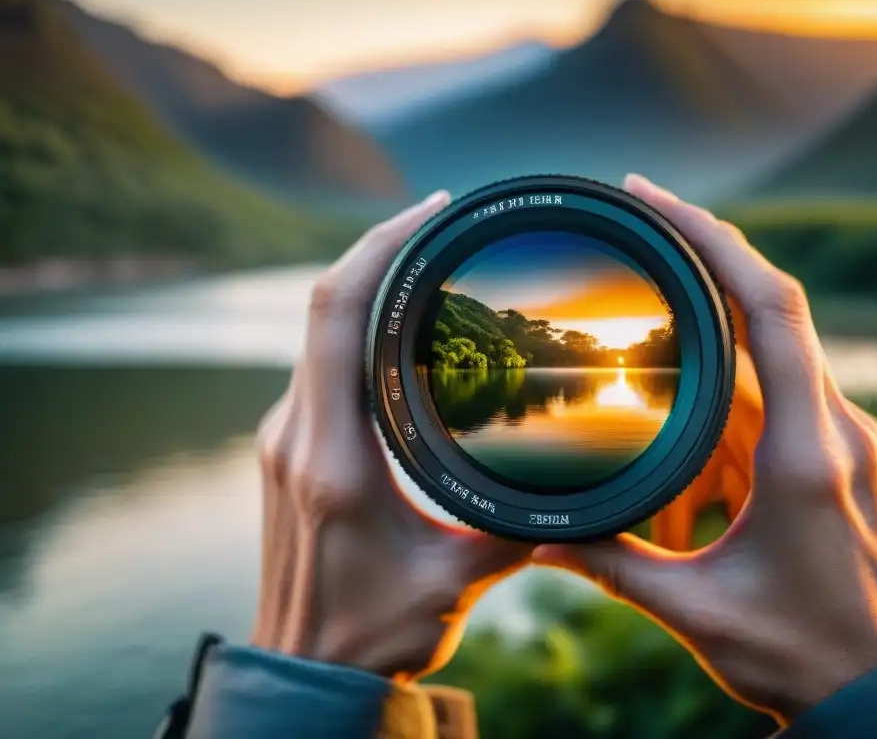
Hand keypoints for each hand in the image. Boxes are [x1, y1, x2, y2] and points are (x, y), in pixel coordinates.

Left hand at [250, 192, 531, 681]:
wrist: (304, 674)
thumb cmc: (369, 636)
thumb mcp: (458, 580)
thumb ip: (520, 527)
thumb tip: (582, 488)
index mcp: (331, 456)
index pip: (337, 314)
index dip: (379, 246)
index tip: (431, 210)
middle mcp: (296, 433)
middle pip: (324, 306)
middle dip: (380, 251)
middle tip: (440, 224)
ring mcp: (285, 439)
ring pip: (318, 333)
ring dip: (367, 290)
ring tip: (427, 267)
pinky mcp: (290, 450)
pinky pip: (319, 365)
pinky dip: (358, 332)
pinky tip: (400, 334)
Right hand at [533, 174, 876, 724]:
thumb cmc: (808, 657)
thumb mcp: (697, 611)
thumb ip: (612, 565)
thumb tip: (537, 536)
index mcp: (806, 450)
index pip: (769, 305)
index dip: (712, 237)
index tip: (655, 198)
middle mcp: (839, 431)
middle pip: (762, 328)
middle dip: (692, 296)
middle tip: (629, 257)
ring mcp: (849, 445)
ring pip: (762, 385)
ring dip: (702, 394)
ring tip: (650, 430)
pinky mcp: (846, 466)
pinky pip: (778, 424)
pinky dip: (726, 437)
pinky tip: (689, 486)